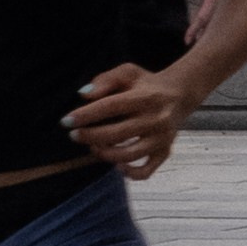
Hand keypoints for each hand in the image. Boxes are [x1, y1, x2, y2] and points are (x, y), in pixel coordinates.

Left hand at [65, 60, 187, 179]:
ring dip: (105, 154)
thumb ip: (105, 80)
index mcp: (145, 97)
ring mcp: (162, 138)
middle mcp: (156, 119)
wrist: (179, 94)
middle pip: (117, 134)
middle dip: (90, 137)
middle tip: (74, 135)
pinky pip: (146, 171)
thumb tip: (84, 95)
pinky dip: (129, 173)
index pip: (111, 107)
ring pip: (129, 155)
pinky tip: (117, 165)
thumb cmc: (145, 84)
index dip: (86, 115)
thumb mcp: (127, 72)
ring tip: (93, 147)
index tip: (66, 121)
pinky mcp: (165, 152)